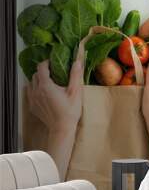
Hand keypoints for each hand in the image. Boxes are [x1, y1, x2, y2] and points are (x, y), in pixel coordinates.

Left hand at [27, 59, 82, 179]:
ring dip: (38, 81)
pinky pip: (31, 93)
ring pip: (31, 84)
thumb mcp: (75, 91)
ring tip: (49, 83)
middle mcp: (36, 91)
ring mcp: (32, 99)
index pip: (41, 67)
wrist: (62, 128)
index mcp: (46, 85)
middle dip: (43, 72)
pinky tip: (46, 94)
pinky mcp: (32, 106)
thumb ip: (75, 75)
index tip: (53, 63)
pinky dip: (36, 90)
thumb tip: (78, 61)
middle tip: (54, 73)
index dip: (47, 62)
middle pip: (35, 74)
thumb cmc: (70, 111)